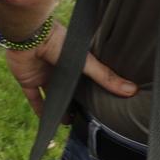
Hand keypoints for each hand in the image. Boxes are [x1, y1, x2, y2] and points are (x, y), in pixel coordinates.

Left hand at [5, 20, 136, 114]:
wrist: (30, 36)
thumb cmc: (60, 42)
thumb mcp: (87, 61)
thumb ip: (105, 76)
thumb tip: (131, 90)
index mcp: (73, 61)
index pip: (85, 78)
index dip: (92, 90)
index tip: (102, 105)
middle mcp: (58, 68)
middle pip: (68, 88)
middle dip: (75, 101)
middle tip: (86, 117)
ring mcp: (43, 75)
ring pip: (52, 95)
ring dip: (59, 108)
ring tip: (71, 123)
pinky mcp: (28, 81)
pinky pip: (34, 98)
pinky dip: (40, 110)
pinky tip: (47, 122)